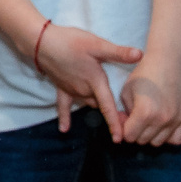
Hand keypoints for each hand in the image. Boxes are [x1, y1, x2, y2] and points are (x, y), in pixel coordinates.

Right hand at [31, 19, 144, 139]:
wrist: (42, 43)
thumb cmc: (70, 42)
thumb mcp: (96, 44)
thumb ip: (117, 52)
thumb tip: (139, 55)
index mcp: (95, 81)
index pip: (107, 107)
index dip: (114, 123)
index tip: (119, 139)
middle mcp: (84, 90)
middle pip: (100, 106)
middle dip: (111, 114)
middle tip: (125, 121)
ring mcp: (71, 90)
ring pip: (88, 103)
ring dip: (97, 107)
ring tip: (110, 115)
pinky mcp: (61, 87)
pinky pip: (64, 106)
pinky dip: (65, 117)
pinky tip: (64, 129)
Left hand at [119, 60, 180, 146]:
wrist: (170, 60)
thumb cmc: (145, 73)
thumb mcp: (126, 91)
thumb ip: (123, 113)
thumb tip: (123, 129)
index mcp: (144, 112)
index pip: (129, 136)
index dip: (124, 128)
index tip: (126, 118)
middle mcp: (162, 119)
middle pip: (143, 141)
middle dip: (136, 131)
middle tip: (136, 117)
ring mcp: (176, 120)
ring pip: (158, 142)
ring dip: (151, 134)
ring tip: (149, 120)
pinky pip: (176, 140)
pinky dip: (168, 136)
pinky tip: (163, 125)